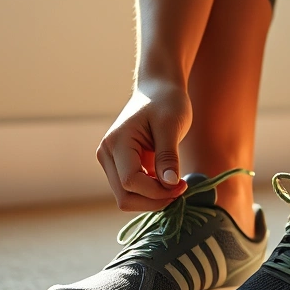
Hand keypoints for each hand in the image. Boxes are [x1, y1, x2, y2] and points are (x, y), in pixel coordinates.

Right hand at [97, 83, 190, 210]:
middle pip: (125, 197)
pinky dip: (152, 193)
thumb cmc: (166, 102)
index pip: (131, 181)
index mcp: (116, 143)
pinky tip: (169, 181)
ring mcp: (111, 162)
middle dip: (154, 200)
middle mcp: (107, 155)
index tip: (182, 185)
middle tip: (181, 189)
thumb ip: (168, 156)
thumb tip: (170, 184)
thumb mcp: (172, 126)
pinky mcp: (121, 167)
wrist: (158, 90)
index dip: (157, 191)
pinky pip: (133, 191)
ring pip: (127, 198)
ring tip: (176, 185)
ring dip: (153, 198)